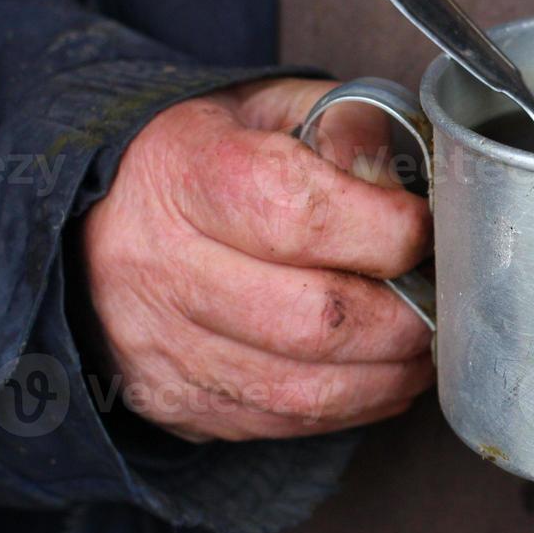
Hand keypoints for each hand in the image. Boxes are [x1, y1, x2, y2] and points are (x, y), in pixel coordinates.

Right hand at [81, 78, 433, 441]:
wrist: (91, 222)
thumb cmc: (203, 159)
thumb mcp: (266, 109)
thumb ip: (346, 126)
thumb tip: (407, 180)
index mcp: (186, 173)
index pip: (303, 216)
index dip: (389, 231)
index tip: (425, 228)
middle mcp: (160, 266)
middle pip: (316, 320)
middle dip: (406, 318)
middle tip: (442, 299)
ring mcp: (161, 346)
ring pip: (306, 389)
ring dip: (391, 374)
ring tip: (424, 342)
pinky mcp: (175, 402)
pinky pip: (284, 423)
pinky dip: (350, 405)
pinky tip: (378, 373)